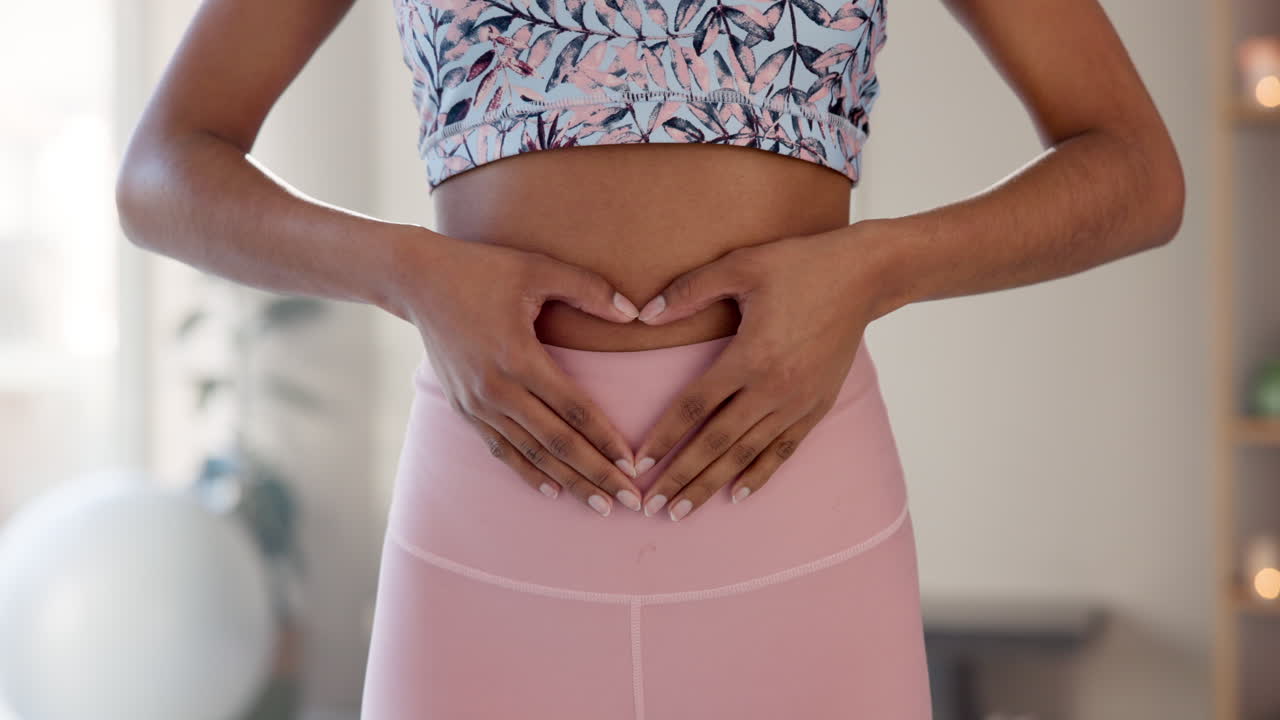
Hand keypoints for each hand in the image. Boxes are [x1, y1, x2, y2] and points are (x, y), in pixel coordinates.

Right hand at [389, 229, 646, 515]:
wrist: (417, 281)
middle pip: (557, 443)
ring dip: (567, 482)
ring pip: (530, 454)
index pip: (574, 410)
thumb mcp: (538, 267)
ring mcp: (477, 403)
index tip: (634, 466)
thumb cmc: (483, 268)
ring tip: (600, 506)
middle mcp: (497, 389)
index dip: (606, 440)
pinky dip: (527, 472)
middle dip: (596, 475)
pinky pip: (501, 449)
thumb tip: (634, 313)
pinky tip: (552, 490)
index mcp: (519, 356)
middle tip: (630, 503)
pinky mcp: (463, 408)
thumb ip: (589, 288)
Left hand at [630, 226, 885, 520]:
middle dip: (682, 476)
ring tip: (682, 511)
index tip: (639, 462)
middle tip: (652, 506)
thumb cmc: (799, 265)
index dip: (664, 435)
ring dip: (712, 484)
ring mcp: (798, 402)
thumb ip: (691, 289)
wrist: (865, 277)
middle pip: (717, 442)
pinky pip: (783, 450)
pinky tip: (737, 495)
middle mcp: (773, 388)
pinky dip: (759, 474)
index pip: (696, 405)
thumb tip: (645, 315)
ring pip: (747, 454)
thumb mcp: (741, 264)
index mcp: (750, 356)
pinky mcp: (818, 406)